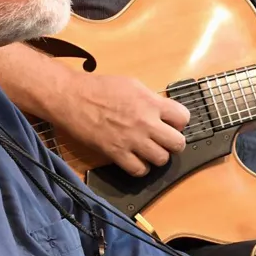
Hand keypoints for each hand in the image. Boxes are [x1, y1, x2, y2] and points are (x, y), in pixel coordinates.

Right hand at [46, 72, 189, 176]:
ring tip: (149, 150)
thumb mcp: (132, 85)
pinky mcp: (116, 153)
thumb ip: (151, 99)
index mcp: (151, 102)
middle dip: (174, 143)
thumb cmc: (100, 88)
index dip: (179, 122)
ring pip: (161, 159)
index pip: (183, 118)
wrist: (73, 98)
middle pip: (178, 143)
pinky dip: (140, 168)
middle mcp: (146, 123)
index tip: (171, 123)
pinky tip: (136, 160)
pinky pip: (139, 170)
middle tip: (164, 140)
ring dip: (158, 156)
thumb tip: (162, 111)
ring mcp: (132, 140)